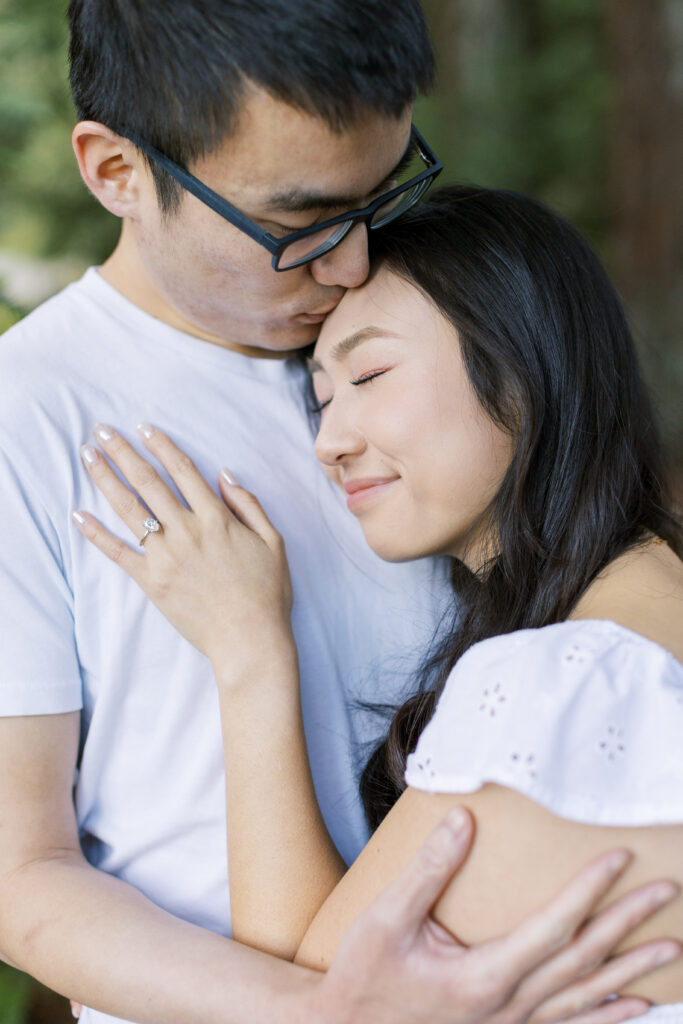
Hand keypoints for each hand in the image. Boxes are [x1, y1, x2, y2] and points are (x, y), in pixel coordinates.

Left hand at [74, 424, 293, 666]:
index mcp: (216, 518)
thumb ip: (249, 505)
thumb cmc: (267, 593)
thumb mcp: (273, 541)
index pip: (182, 470)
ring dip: (105, 479)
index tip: (143, 426)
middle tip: (101, 431)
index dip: (161, 445)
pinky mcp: (152, 581)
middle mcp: (187, 530)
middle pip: (147, 482)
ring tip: (86, 456)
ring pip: (129, 509)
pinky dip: (96, 534)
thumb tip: (224, 475)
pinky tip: (78, 515)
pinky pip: (118, 552)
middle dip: (122, 452)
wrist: (250, 640)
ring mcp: (166, 556)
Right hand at [314, 807, 679, 1023]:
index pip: (553, 927)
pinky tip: (636, 1006)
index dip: (589, 891)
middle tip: (668, 892)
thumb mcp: (385, 918)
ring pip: (585, 997)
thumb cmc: (365, 976)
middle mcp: (507, 1007)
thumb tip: (463, 820)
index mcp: (483, 977)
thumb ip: (429, 869)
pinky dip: (608, 1016)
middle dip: (629, 924)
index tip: (620, 858)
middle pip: (582, 960)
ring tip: (670, 947)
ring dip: (632, 971)